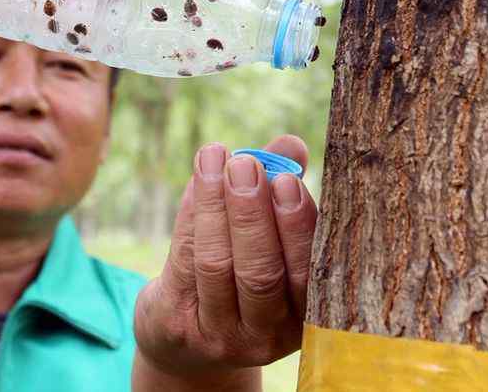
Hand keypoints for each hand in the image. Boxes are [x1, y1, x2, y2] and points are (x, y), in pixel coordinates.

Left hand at [133, 136, 317, 387]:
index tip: (287, 179)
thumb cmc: (244, 276)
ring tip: (216, 157)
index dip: (297, 225)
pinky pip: (183, 262)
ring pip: (217, 265)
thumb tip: (292, 145)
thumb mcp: (273, 243)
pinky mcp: (178, 325)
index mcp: (306, 316)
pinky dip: (192, 214)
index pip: (309, 272)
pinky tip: (197, 179)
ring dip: (215, 205)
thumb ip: (284, 190)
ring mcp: (220, 335)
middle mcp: (267, 335)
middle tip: (246, 165)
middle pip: (261, 273)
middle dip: (252, 214)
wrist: (188, 343)